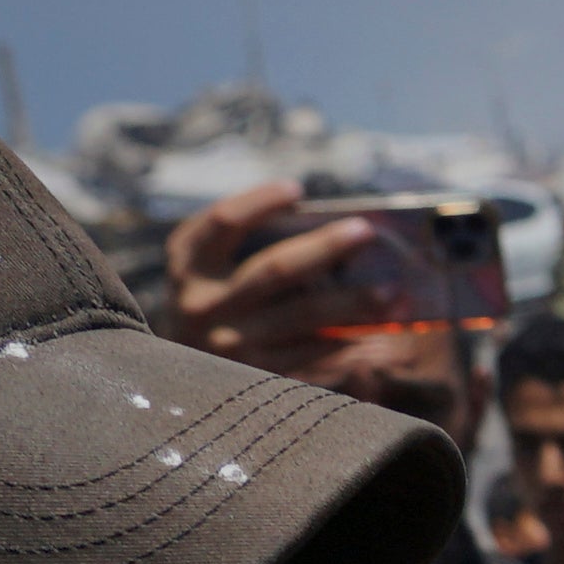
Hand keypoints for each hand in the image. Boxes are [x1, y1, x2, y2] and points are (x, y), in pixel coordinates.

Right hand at [161, 179, 384, 379]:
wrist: (174, 372)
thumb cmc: (212, 300)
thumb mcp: (208, 266)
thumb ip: (247, 243)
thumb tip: (327, 228)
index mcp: (189, 261)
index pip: (224, 221)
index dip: (260, 202)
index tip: (296, 189)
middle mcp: (204, 301)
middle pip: (274, 269)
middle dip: (324, 248)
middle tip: (365, 231)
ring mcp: (229, 342)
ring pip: (302, 315)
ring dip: (350, 302)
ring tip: (390, 290)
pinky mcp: (254, 374)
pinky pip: (309, 352)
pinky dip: (342, 339)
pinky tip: (370, 329)